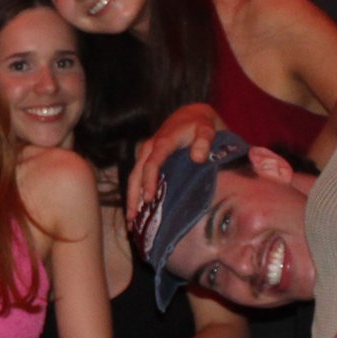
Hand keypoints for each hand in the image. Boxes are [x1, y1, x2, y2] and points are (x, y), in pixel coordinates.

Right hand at [123, 102, 224, 222]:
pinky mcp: (147, 160)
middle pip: (136, 174)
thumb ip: (204, 140)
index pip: (151, 163)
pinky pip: (138, 178)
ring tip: (130, 221)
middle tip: (132, 218)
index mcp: (162, 142)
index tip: (149, 199)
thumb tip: (197, 158)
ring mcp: (146, 155)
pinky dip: (136, 194)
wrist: (190, 115)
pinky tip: (137, 212)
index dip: (149, 181)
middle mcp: (149, 149)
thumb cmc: (200, 124)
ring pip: (134, 178)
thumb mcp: (206, 128)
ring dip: (131, 198)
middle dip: (133, 196)